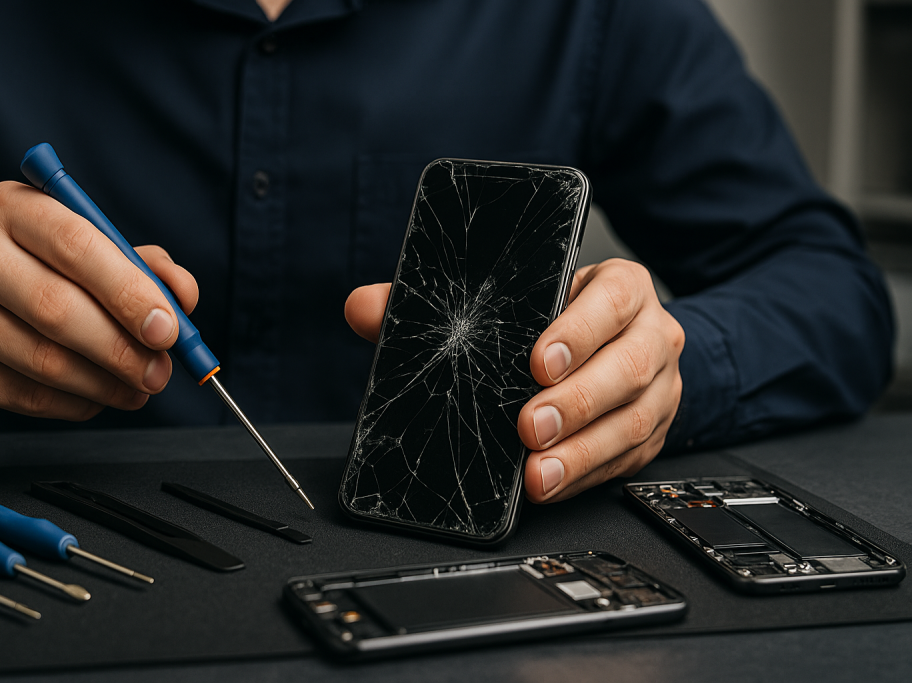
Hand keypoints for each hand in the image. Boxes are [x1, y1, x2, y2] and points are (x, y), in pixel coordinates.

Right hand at [0, 181, 198, 421]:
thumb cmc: (40, 276)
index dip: (129, 290)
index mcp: (14, 208)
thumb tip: (182, 295)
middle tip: (160, 371)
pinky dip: (77, 403)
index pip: (76, 244)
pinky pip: (28, 395)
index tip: (167, 328)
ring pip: (46, 360)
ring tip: (138, 388)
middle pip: (58, 309)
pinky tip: (96, 396)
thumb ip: (146, 267)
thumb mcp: (93, 254)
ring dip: (107, 384)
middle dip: (123, 350)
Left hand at [344, 258, 683, 502]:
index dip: (580, 330)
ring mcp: (659, 387)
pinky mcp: (652, 433)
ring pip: (633, 421)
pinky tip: (553, 484)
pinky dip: (587, 476)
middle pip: (626, 367)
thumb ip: (439, 299)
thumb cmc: (559, 314)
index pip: (611, 299)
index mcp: (619, 288)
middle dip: (576, 402)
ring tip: (537, 473)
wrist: (624, 337)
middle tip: (529, 427)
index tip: (540, 360)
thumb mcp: (515, 296)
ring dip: (582, 452)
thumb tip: (364, 307)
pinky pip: (627, 460)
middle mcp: (649, 334)